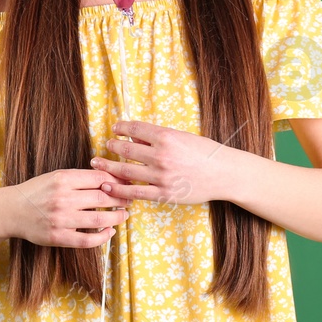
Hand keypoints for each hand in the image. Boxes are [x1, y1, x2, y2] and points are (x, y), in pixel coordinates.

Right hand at [4, 169, 130, 247]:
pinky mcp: (59, 237)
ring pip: (99, 219)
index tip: (127, 184)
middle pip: (103, 198)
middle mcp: (63, 198)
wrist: (13, 210)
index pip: (99, 178)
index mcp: (63, 178)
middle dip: (121, 199)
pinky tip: (110, 231)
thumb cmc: (38, 191)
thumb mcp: (57, 176)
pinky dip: (103, 237)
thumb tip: (110, 179)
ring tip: (124, 215)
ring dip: (117, 217)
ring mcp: (61, 219)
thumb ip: (80, 178)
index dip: (117, 181)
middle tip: (130, 199)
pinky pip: (87, 240)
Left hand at [90, 119, 245, 205]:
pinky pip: (135, 192)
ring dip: (108, 166)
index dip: (121, 127)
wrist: (223, 173)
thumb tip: (134, 136)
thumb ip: (159, 137)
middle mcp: (161, 156)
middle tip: (105, 145)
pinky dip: (118, 189)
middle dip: (112, 146)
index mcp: (166, 137)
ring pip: (125, 171)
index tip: (115, 128)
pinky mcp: (163, 194)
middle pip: (126, 150)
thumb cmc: (204, 152)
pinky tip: (108, 186)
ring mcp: (161, 176)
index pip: (135, 129)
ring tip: (98, 163)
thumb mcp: (182, 136)